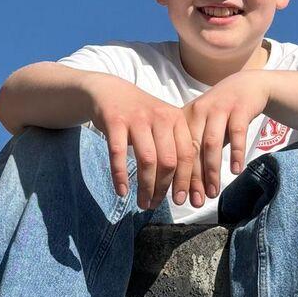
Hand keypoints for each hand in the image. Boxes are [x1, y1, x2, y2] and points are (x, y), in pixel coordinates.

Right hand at [86, 76, 203, 210]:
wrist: (110, 91)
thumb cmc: (141, 116)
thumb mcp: (163, 124)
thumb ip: (174, 148)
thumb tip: (185, 187)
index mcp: (176, 119)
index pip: (187, 154)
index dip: (186, 181)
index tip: (181, 201)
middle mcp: (160, 117)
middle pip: (168, 160)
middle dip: (163, 188)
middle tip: (155, 204)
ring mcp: (137, 118)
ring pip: (147, 160)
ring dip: (145, 186)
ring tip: (142, 202)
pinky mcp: (115, 121)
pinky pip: (118, 154)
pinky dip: (120, 176)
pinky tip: (122, 191)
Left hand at [184, 70, 270, 198]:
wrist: (246, 86)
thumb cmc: (221, 114)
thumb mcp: (203, 127)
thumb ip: (194, 151)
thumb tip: (183, 187)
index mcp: (185, 117)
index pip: (177, 151)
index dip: (177, 177)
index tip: (178, 199)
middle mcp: (199, 111)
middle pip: (192, 149)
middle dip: (192, 178)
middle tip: (194, 202)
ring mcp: (219, 108)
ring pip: (211, 143)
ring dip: (212, 170)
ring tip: (213, 192)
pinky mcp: (239, 108)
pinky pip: (236, 132)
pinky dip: (235, 152)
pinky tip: (235, 170)